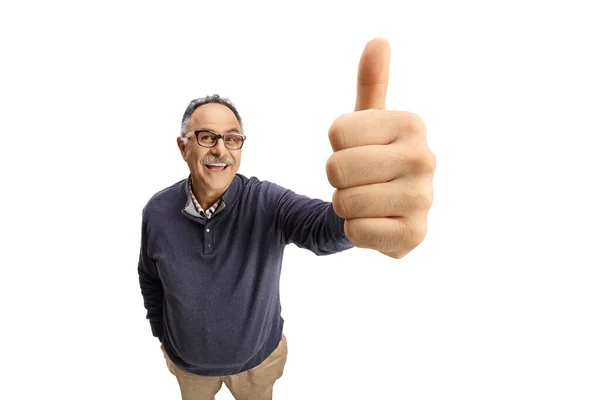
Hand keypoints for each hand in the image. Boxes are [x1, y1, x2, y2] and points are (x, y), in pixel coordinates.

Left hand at [326, 38, 435, 258]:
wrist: (387, 210)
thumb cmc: (373, 159)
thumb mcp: (369, 121)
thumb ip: (371, 84)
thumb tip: (378, 42)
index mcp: (412, 124)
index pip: (337, 133)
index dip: (336, 146)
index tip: (358, 151)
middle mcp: (425, 159)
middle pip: (336, 168)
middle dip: (337, 178)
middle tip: (359, 180)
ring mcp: (424, 199)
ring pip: (344, 202)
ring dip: (345, 205)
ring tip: (367, 200)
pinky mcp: (415, 234)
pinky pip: (355, 232)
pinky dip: (355, 230)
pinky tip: (375, 223)